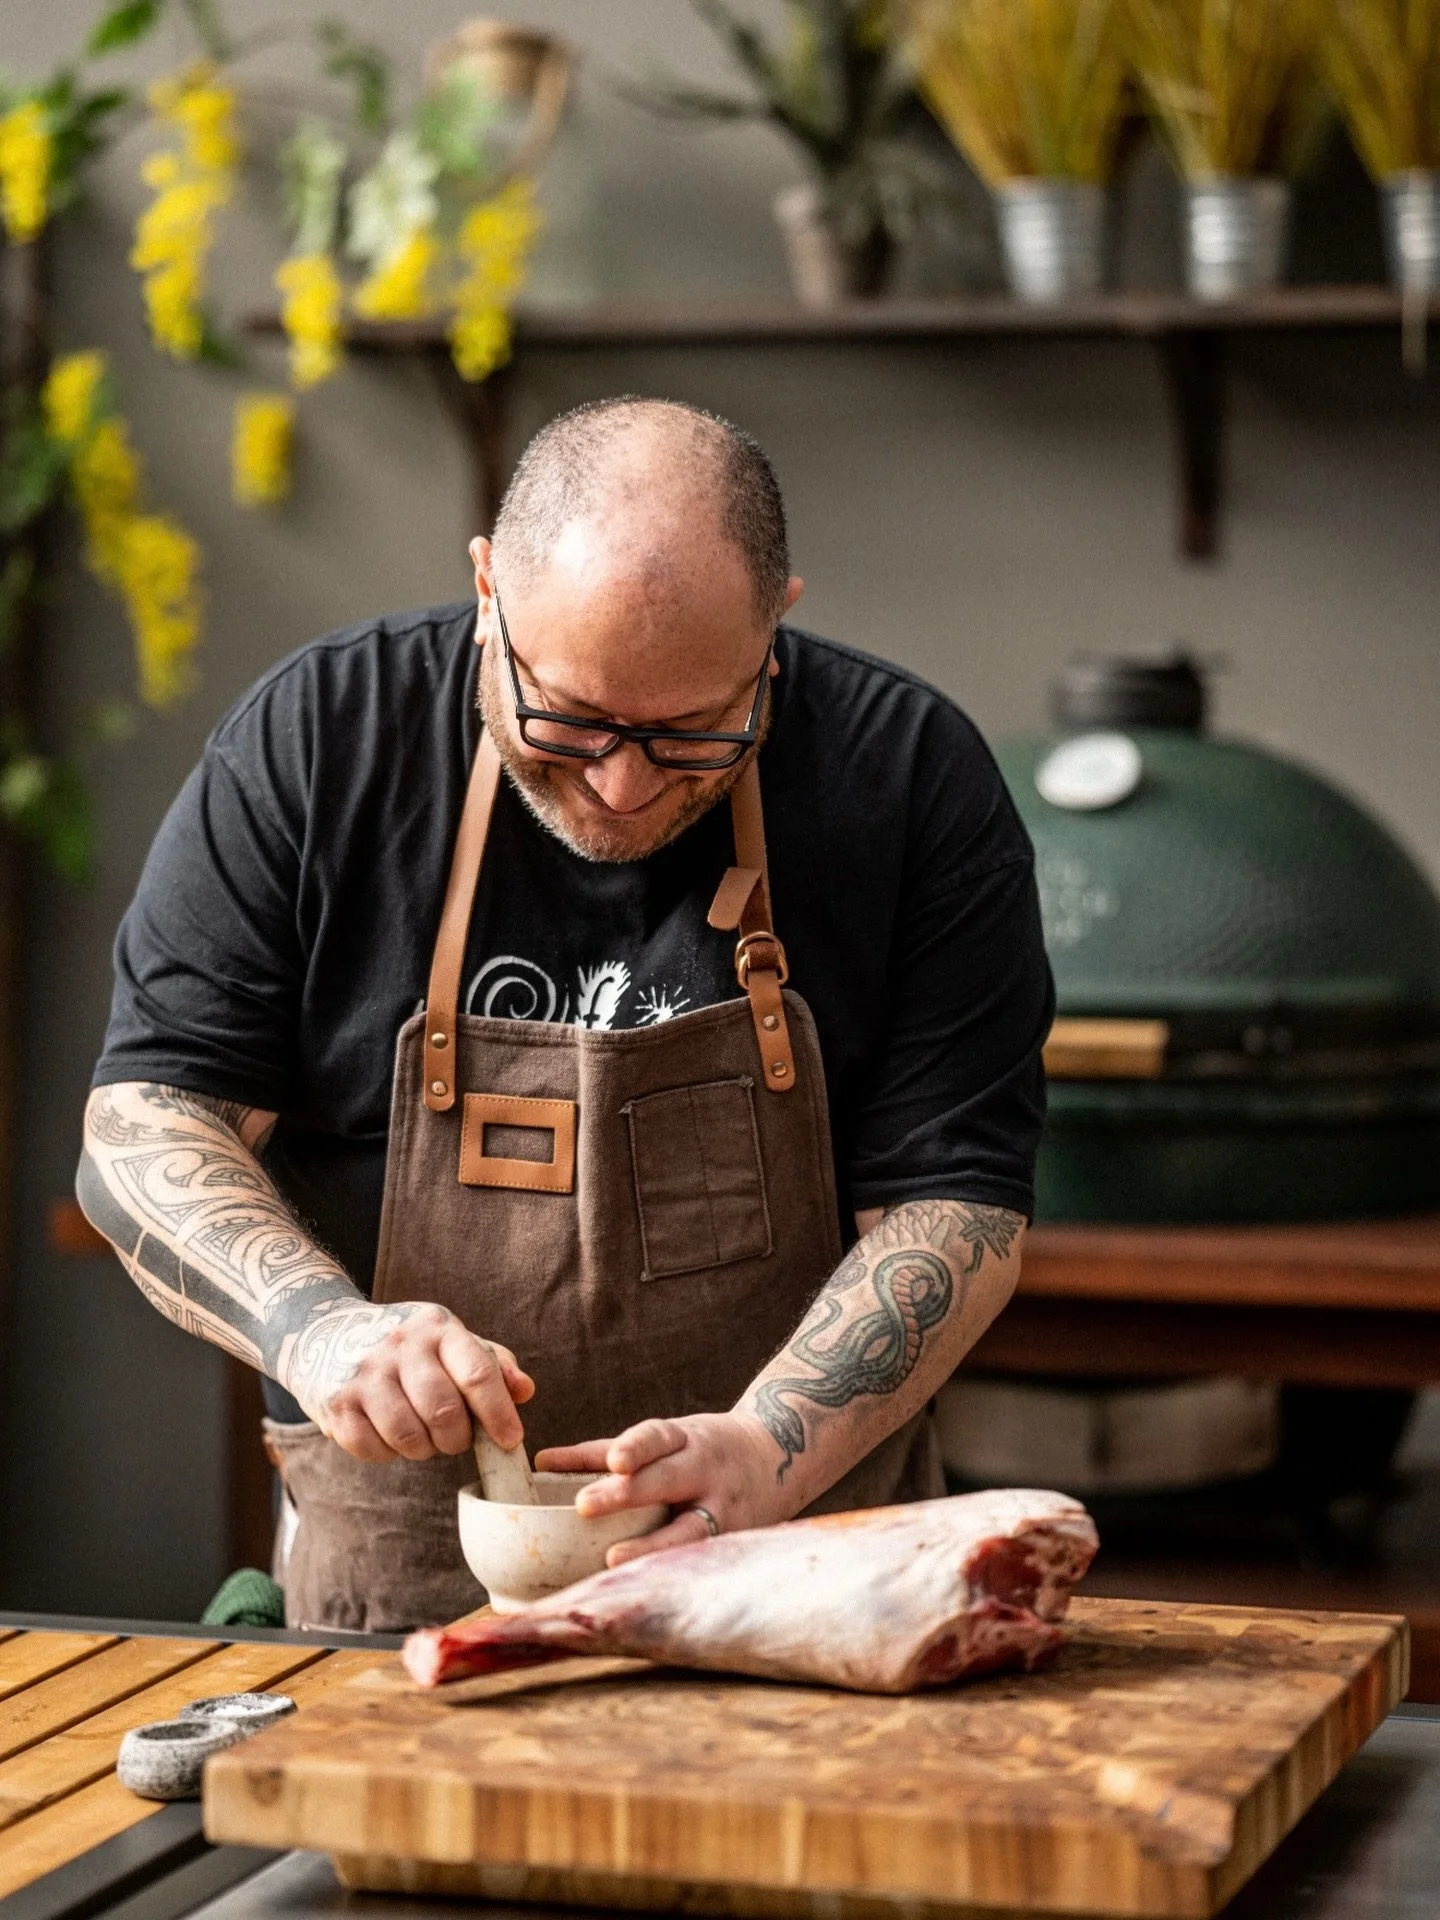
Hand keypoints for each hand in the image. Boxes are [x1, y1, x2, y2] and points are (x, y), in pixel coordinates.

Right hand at [282, 1299, 533, 1464]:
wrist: (322, 1330)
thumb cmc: (403, 1345)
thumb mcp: (447, 1339)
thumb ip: (491, 1364)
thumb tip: (525, 1391)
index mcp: (437, 1328)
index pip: (477, 1374)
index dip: (499, 1414)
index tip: (510, 1441)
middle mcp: (400, 1345)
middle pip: (444, 1414)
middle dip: (457, 1439)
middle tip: (454, 1439)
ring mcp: (364, 1373)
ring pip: (409, 1438)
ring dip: (423, 1450)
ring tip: (422, 1437)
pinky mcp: (336, 1403)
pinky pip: (373, 1449)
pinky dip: (387, 1453)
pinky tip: (387, 1435)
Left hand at [535, 1411, 789, 1565]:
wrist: (781, 1456)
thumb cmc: (702, 1449)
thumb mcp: (664, 1438)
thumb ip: (603, 1452)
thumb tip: (541, 1463)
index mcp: (686, 1438)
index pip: (659, 1436)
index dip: (636, 1446)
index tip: (614, 1460)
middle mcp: (706, 1470)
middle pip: (667, 1480)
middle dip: (627, 1493)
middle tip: (584, 1506)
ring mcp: (724, 1509)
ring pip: (688, 1528)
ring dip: (650, 1545)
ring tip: (611, 1560)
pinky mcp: (732, 1541)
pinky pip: (699, 1557)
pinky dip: (673, 1571)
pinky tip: (646, 1588)